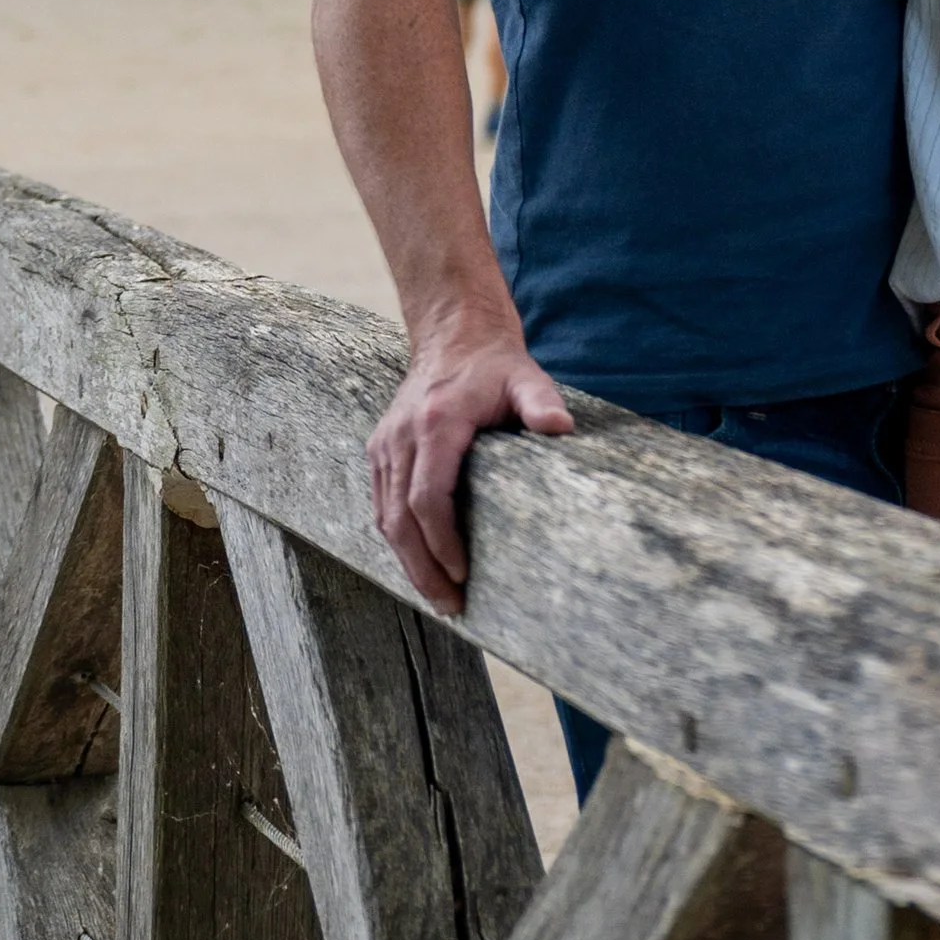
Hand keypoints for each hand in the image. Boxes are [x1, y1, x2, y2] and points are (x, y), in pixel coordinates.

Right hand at [369, 316, 574, 611]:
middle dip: (423, 568)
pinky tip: (420, 564)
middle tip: (451, 605)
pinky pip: (381, 504)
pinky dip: (398, 539)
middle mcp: (401, 436)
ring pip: (384, 517)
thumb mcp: (526, 377)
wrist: (455, 334)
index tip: (462, 573)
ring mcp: (385, 444)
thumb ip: (542, 401)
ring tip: (438, 596)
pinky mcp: (379, 450)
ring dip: (408, 561)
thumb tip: (560, 427)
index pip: (427, 496)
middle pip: (399, 518)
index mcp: (435, 423)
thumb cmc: (495, 365)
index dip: (441, 541)